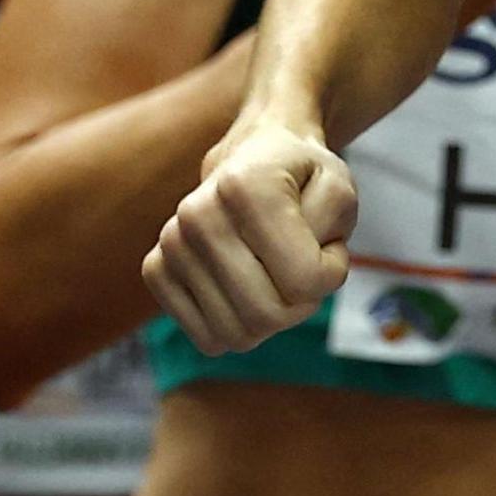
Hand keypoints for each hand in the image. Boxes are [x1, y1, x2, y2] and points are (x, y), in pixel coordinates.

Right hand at [145, 117, 357, 354]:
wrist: (254, 156)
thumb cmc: (302, 180)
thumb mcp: (339, 190)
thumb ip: (332, 228)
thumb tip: (296, 283)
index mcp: (244, 186)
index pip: (304, 280)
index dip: (331, 270)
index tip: (324, 242)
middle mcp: (196, 214)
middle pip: (267, 316)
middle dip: (301, 301)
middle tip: (301, 261)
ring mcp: (170, 244)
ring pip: (238, 336)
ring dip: (271, 313)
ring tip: (272, 268)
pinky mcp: (155, 271)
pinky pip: (209, 339)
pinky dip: (238, 323)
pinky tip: (243, 282)